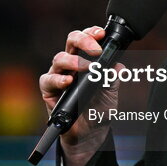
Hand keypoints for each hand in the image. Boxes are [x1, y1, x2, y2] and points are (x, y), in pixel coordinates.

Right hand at [39, 26, 123, 159]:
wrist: (90, 132)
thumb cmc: (99, 109)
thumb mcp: (112, 93)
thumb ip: (114, 78)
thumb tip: (118, 66)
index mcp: (87, 59)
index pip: (86, 39)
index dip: (92, 33)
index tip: (102, 34)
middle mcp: (71, 63)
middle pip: (71, 41)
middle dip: (83, 40)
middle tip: (95, 49)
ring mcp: (59, 75)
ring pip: (59, 58)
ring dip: (73, 60)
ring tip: (85, 67)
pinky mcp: (49, 90)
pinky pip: (48, 79)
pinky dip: (58, 79)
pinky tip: (68, 81)